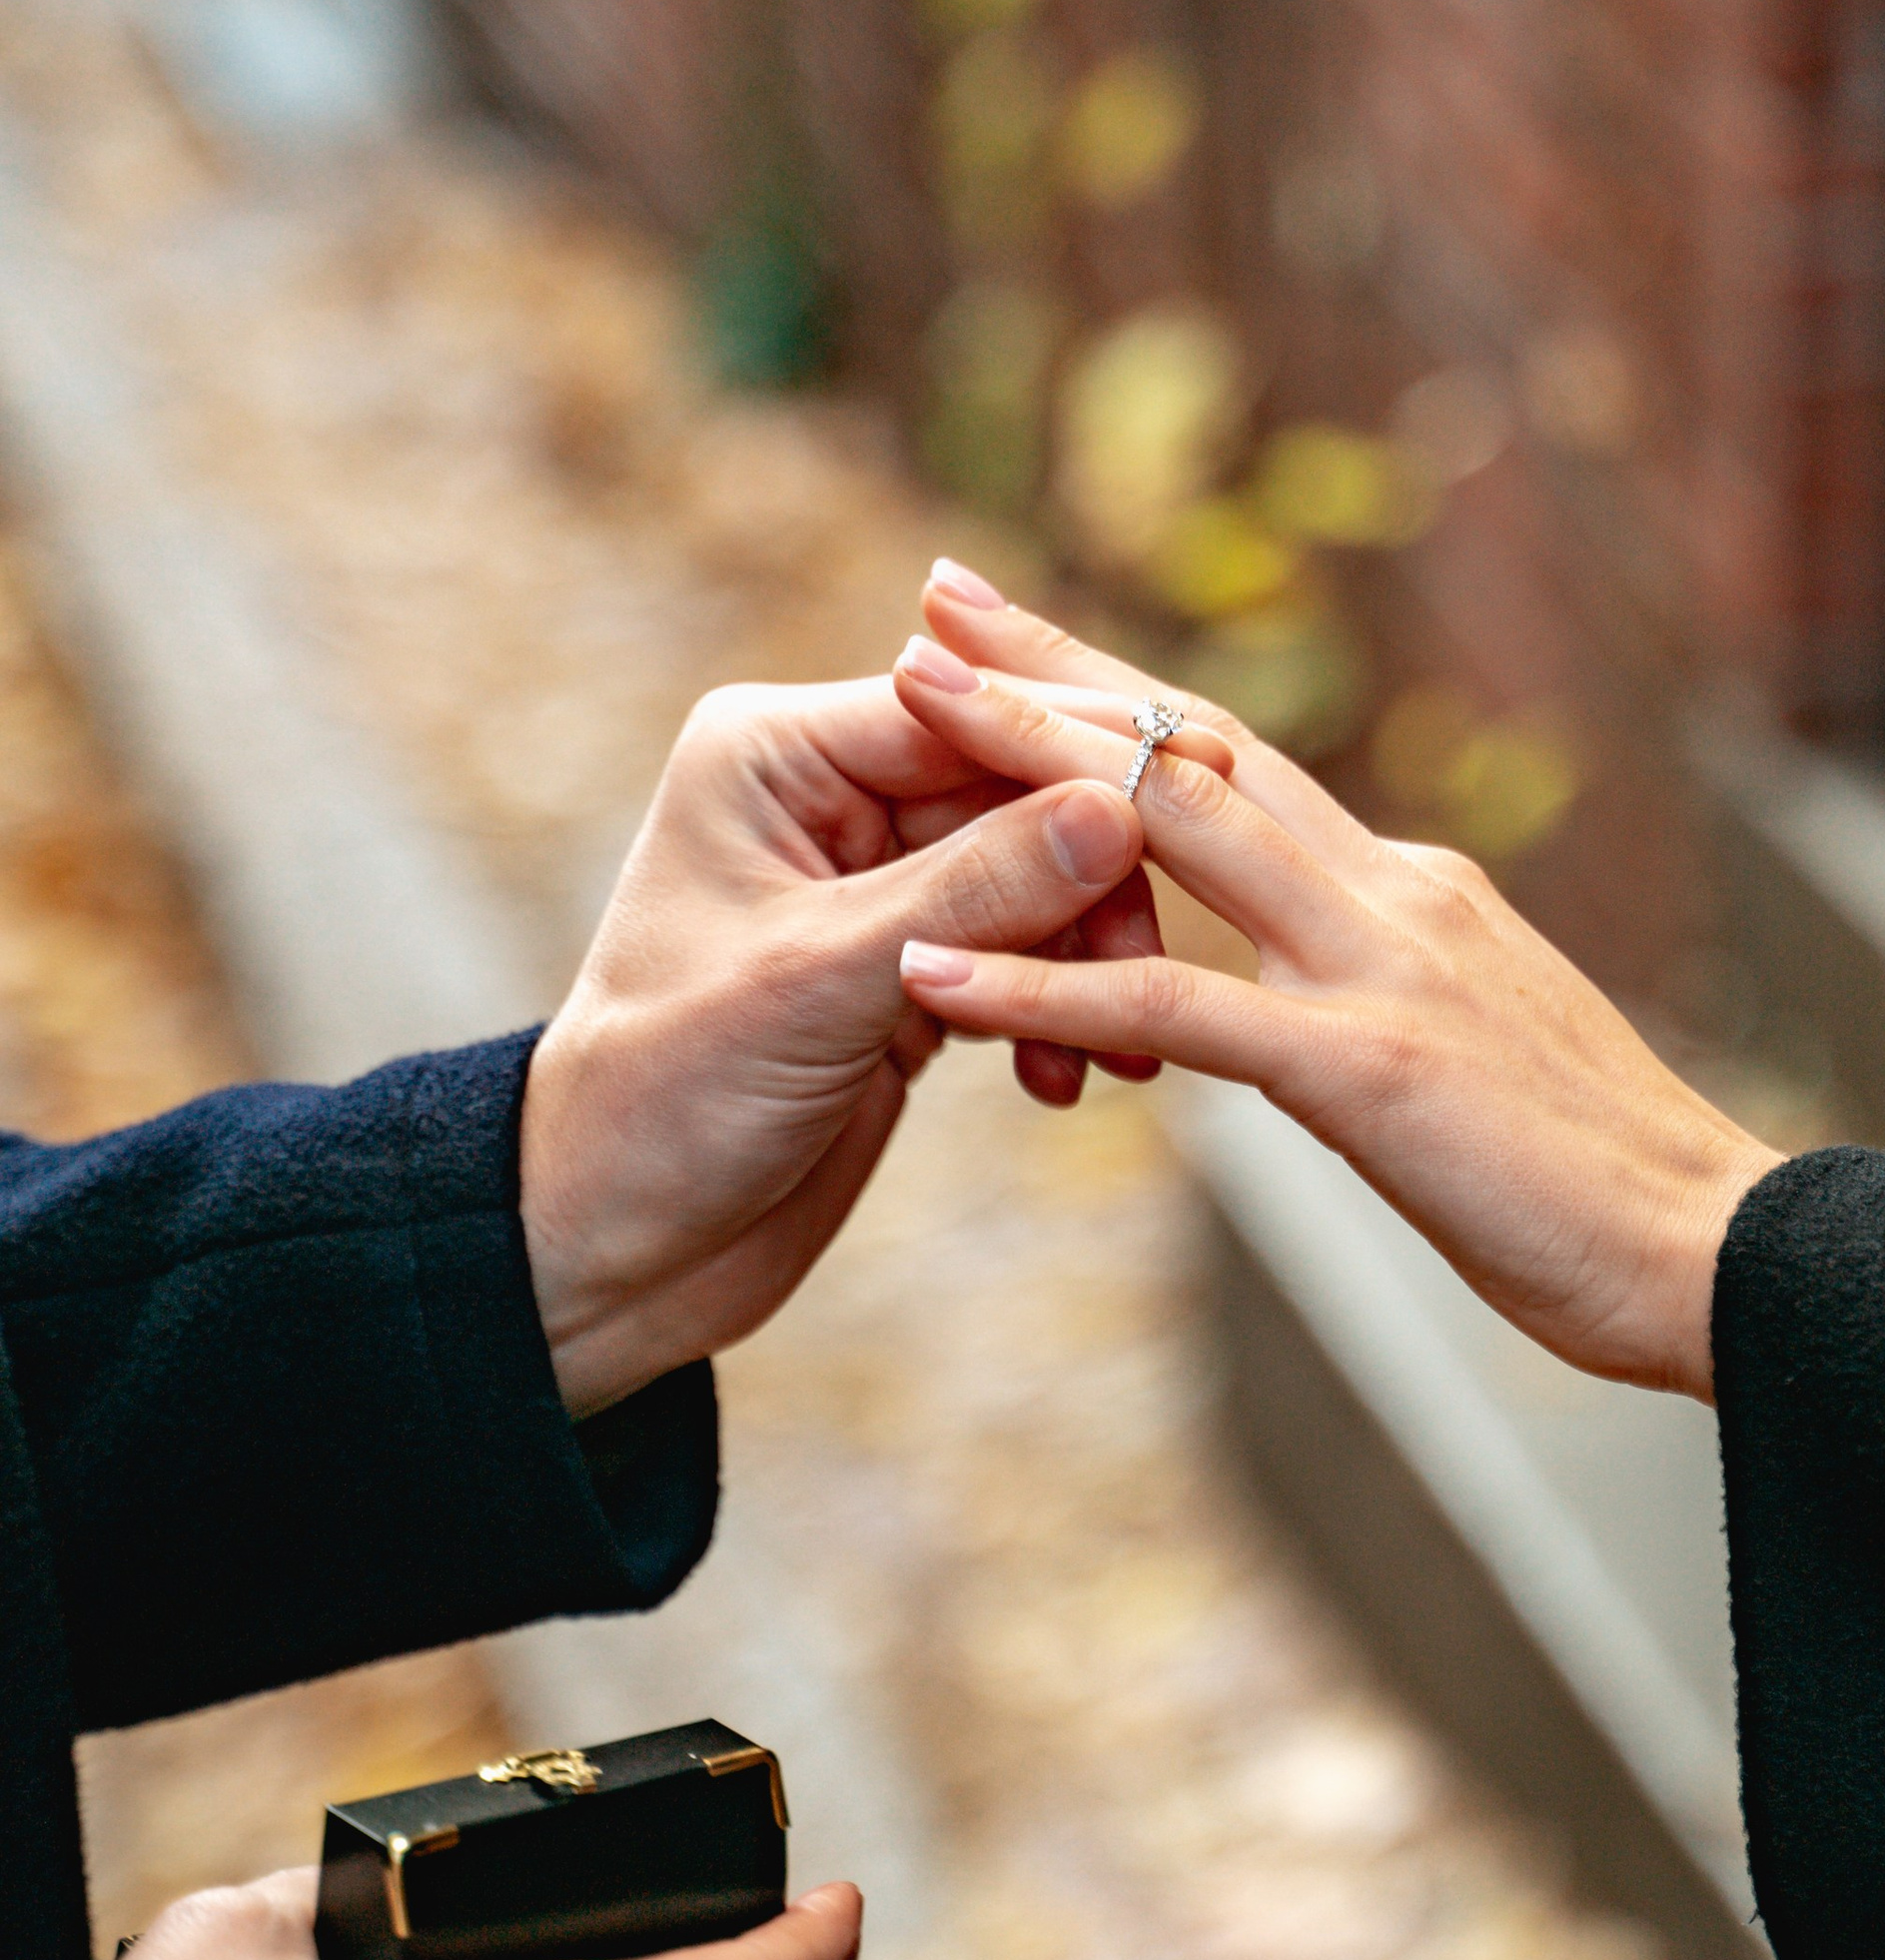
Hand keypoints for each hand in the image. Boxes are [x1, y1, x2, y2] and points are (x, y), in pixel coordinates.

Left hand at [519, 668, 1226, 1417]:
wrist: (616, 1247)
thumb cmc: (666, 1097)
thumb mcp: (821, 982)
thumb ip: (974, 891)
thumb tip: (1116, 806)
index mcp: (775, 754)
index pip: (958, 711)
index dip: (1076, 746)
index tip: (1194, 786)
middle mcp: (827, 798)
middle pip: (1015, 790)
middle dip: (1095, 875)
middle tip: (1155, 961)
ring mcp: (873, 887)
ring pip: (1036, 879)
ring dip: (1087, 957)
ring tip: (1117, 1045)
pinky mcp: (908, 974)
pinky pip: (1022, 958)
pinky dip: (1057, 1010)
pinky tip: (1068, 1079)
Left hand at [887, 573, 1781, 1400]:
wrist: (1725, 1256)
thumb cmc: (1605, 1189)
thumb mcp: (1483, 1053)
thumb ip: (1397, 993)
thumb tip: (1339, 981)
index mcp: (1415, 889)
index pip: (1244, 758)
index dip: (1124, 694)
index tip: (1018, 641)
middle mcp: (1395, 890)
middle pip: (1195, 740)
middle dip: (1054, 665)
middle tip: (935, 595)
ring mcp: (1380, 965)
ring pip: (1175, 819)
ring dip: (1027, 755)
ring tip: (903, 695)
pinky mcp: (1365, 1066)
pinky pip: (1172, 1006)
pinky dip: (1042, 978)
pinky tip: (932, 969)